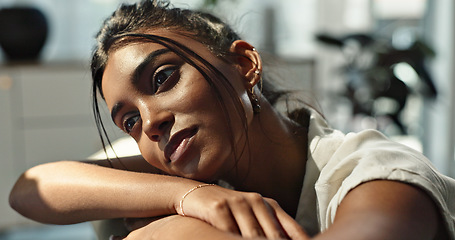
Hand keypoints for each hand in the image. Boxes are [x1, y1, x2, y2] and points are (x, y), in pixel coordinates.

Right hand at [176, 185, 309, 238]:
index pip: (291, 229)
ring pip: (253, 236)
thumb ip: (271, 228)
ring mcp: (237, 204)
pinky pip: (230, 232)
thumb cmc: (226, 209)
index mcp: (268, 204)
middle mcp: (256, 201)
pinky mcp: (218, 209)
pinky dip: (233, 239)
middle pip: (274, 235)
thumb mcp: (251, 214)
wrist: (193, 192)